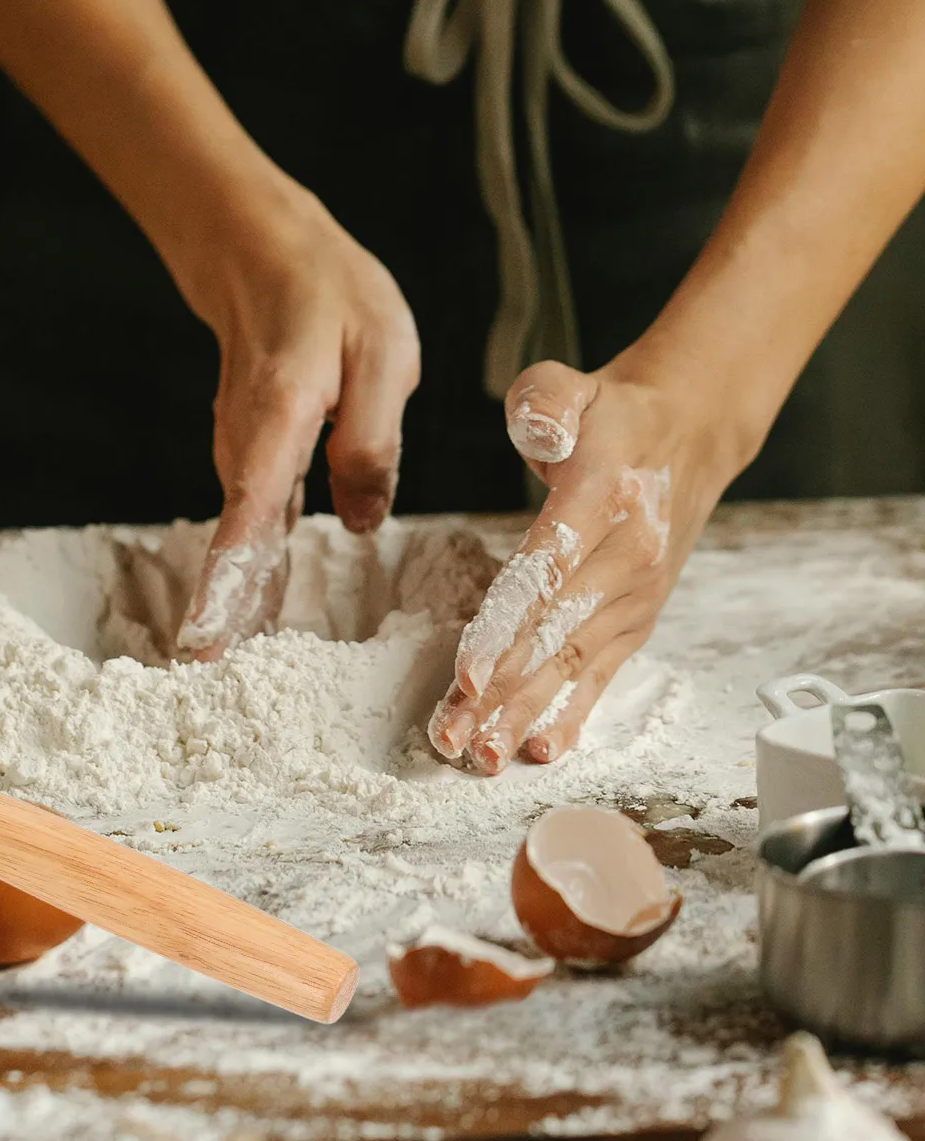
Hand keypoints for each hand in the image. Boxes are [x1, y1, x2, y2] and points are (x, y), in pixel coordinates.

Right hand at [174, 179, 419, 657]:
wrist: (261, 253)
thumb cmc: (327, 292)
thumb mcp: (380, 354)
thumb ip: (373, 441)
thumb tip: (362, 523)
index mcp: (277, 421)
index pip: (248, 514)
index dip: (230, 581)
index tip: (207, 640)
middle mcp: (244, 449)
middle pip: (235, 547)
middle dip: (226, 620)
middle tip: (218, 692)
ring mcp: (242, 456)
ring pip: (242, 542)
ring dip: (238, 606)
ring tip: (234, 676)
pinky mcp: (252, 460)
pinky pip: (251, 526)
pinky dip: (250, 572)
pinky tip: (253, 619)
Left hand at [426, 354, 747, 772]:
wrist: (688, 432)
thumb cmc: (610, 414)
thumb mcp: (571, 384)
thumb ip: (544, 401)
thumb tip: (537, 434)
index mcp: (603, 498)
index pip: (546, 572)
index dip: (505, 627)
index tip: (468, 675)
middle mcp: (626, 556)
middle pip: (552, 634)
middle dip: (499, 693)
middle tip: (452, 738)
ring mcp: (636, 594)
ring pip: (571, 663)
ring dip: (523, 713)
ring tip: (481, 756)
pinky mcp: (638, 618)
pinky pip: (603, 673)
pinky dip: (572, 714)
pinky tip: (540, 749)